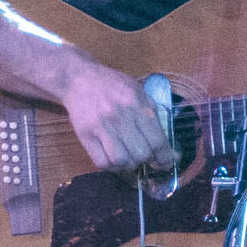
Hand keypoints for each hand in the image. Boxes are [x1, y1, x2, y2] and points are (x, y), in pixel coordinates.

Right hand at [61, 59, 175, 179]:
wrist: (79, 79)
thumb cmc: (112, 85)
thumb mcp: (138, 92)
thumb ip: (153, 115)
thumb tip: (167, 146)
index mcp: (137, 104)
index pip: (157, 140)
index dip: (164, 157)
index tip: (166, 163)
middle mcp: (120, 116)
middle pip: (141, 154)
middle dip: (146, 160)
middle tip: (144, 157)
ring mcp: (101, 126)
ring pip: (121, 161)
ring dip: (129, 165)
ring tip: (129, 158)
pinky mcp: (85, 135)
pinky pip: (101, 162)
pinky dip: (111, 167)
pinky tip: (114, 160)